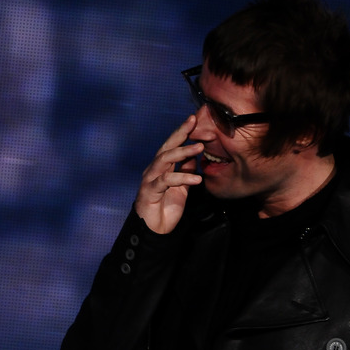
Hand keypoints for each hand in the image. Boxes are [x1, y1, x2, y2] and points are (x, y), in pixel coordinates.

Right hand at [135, 115, 202, 233]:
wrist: (154, 230)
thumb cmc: (165, 208)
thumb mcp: (182, 188)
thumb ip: (186, 171)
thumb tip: (195, 156)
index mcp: (161, 167)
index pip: (172, 145)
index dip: (182, 132)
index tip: (195, 120)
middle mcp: (153, 169)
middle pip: (166, 147)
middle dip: (180, 133)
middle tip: (194, 123)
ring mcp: (150, 179)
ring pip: (165, 159)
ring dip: (182, 152)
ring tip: (199, 148)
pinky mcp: (150, 191)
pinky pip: (166, 180)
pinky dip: (182, 177)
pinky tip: (197, 178)